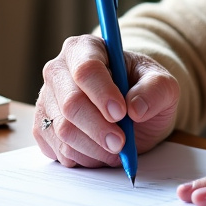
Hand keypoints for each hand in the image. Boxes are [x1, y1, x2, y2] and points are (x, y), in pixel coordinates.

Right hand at [33, 34, 179, 167]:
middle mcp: (58, 70)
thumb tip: (135, 107)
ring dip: (95, 148)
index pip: (86, 69)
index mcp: (85, 48)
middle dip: (99, 128)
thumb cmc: (142, 90)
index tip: (121, 113)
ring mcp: (47, 99)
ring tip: (116, 147)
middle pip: (70, 103)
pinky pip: (58, 150)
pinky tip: (100, 151)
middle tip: (122, 142)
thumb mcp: (163, 85)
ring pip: (63, 131)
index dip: (102, 93)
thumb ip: (156, 89)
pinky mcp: (42, 128)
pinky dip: (83, 158)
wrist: (130, 109)